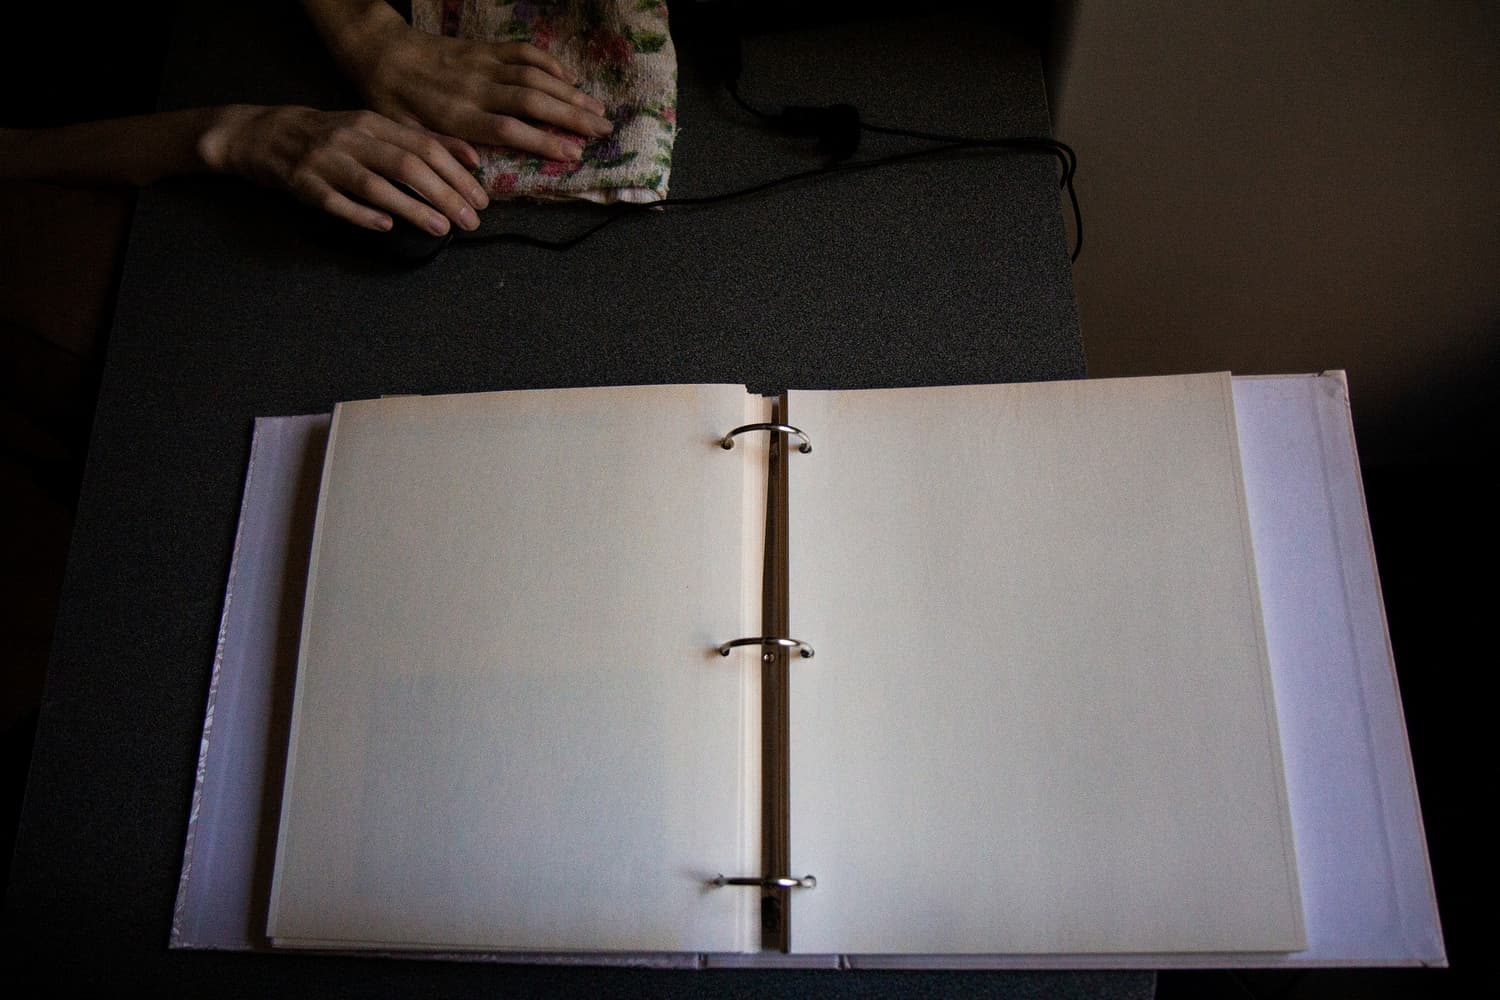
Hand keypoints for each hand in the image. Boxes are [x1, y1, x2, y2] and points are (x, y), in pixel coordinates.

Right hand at [200, 105, 489, 234]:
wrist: (264, 134)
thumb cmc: (331, 135)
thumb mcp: (373, 128)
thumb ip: (419, 140)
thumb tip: (471, 158)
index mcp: (373, 123)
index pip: (425, 147)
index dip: (457, 174)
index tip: (481, 198)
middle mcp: (352, 138)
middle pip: (407, 166)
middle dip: (444, 195)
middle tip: (471, 220)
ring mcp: (326, 161)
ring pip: (376, 185)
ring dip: (412, 208)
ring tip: (442, 228)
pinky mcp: (304, 185)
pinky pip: (337, 202)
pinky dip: (363, 215)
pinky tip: (387, 227)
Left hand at [321, 5, 613, 160]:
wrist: (381, 53)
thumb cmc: (394, 102)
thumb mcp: (409, 135)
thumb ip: (444, 152)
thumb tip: (476, 171)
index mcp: (459, 115)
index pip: (510, 129)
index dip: (544, 142)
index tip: (574, 154)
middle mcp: (477, 88)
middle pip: (534, 101)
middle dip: (573, 115)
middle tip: (604, 130)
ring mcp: (484, 64)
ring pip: (535, 75)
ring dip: (570, 92)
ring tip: (598, 109)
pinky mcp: (485, 48)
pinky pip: (523, 52)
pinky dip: (550, 64)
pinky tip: (568, 78)